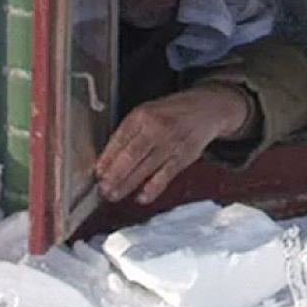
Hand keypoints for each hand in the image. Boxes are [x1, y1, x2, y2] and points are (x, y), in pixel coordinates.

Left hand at [95, 84, 250, 203]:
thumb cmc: (174, 111)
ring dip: (128, 184)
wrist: (208, 108)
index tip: (97, 173)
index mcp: (143, 115)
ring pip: (145, 168)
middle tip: (103, 189)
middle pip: (131, 156)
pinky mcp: (184, 156)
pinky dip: (153, 189)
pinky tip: (141, 197)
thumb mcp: (149, 110)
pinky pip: (166, 176)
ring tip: (114, 195)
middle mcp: (157, 128)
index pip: (120, 139)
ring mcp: (172, 143)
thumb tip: (109, 159)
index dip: (107, 158)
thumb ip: (131, 131)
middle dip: (114, 175)